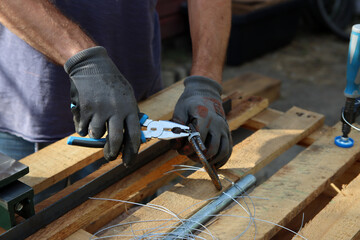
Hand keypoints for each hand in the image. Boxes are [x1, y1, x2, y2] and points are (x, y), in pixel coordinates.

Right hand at [64, 46, 140, 163]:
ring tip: (96, 124)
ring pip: (97, 135)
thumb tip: (133, 137)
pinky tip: (86, 117)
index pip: (134, 136)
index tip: (128, 163)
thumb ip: (130, 114)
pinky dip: (83, 127)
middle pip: (116, 141)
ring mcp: (100, 109)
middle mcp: (116, 110)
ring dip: (96, 134)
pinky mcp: (85, 109)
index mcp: (130, 108)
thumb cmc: (112, 83)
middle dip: (112, 153)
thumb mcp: (127, 95)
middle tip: (110, 157)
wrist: (92, 65)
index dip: (132, 153)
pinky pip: (83, 129)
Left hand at [172, 76, 231, 168]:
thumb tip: (176, 144)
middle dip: (200, 156)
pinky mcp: (227, 133)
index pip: (198, 138)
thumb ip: (177, 127)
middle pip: (211, 148)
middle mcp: (217, 123)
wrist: (206, 94)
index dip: (189, 148)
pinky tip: (213, 164)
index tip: (182, 151)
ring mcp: (224, 128)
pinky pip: (228, 150)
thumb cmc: (190, 103)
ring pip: (222, 151)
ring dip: (211, 160)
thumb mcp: (180, 110)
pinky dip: (222, 160)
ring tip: (201, 161)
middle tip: (191, 156)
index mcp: (204, 116)